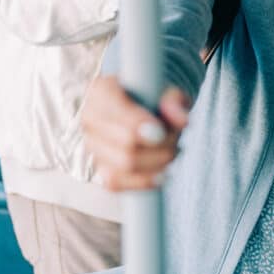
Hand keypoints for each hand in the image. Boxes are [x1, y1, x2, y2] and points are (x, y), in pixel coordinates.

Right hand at [81, 76, 189, 190]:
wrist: (146, 107)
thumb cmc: (156, 97)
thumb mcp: (169, 90)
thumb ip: (175, 100)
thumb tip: (182, 121)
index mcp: (102, 91)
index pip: (115, 111)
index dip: (138, 125)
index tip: (161, 132)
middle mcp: (90, 119)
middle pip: (124, 145)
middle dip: (159, 148)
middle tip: (176, 141)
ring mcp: (92, 145)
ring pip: (123, 166)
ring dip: (156, 164)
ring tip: (171, 152)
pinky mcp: (99, 167)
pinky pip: (116, 183)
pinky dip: (143, 181)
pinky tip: (161, 174)